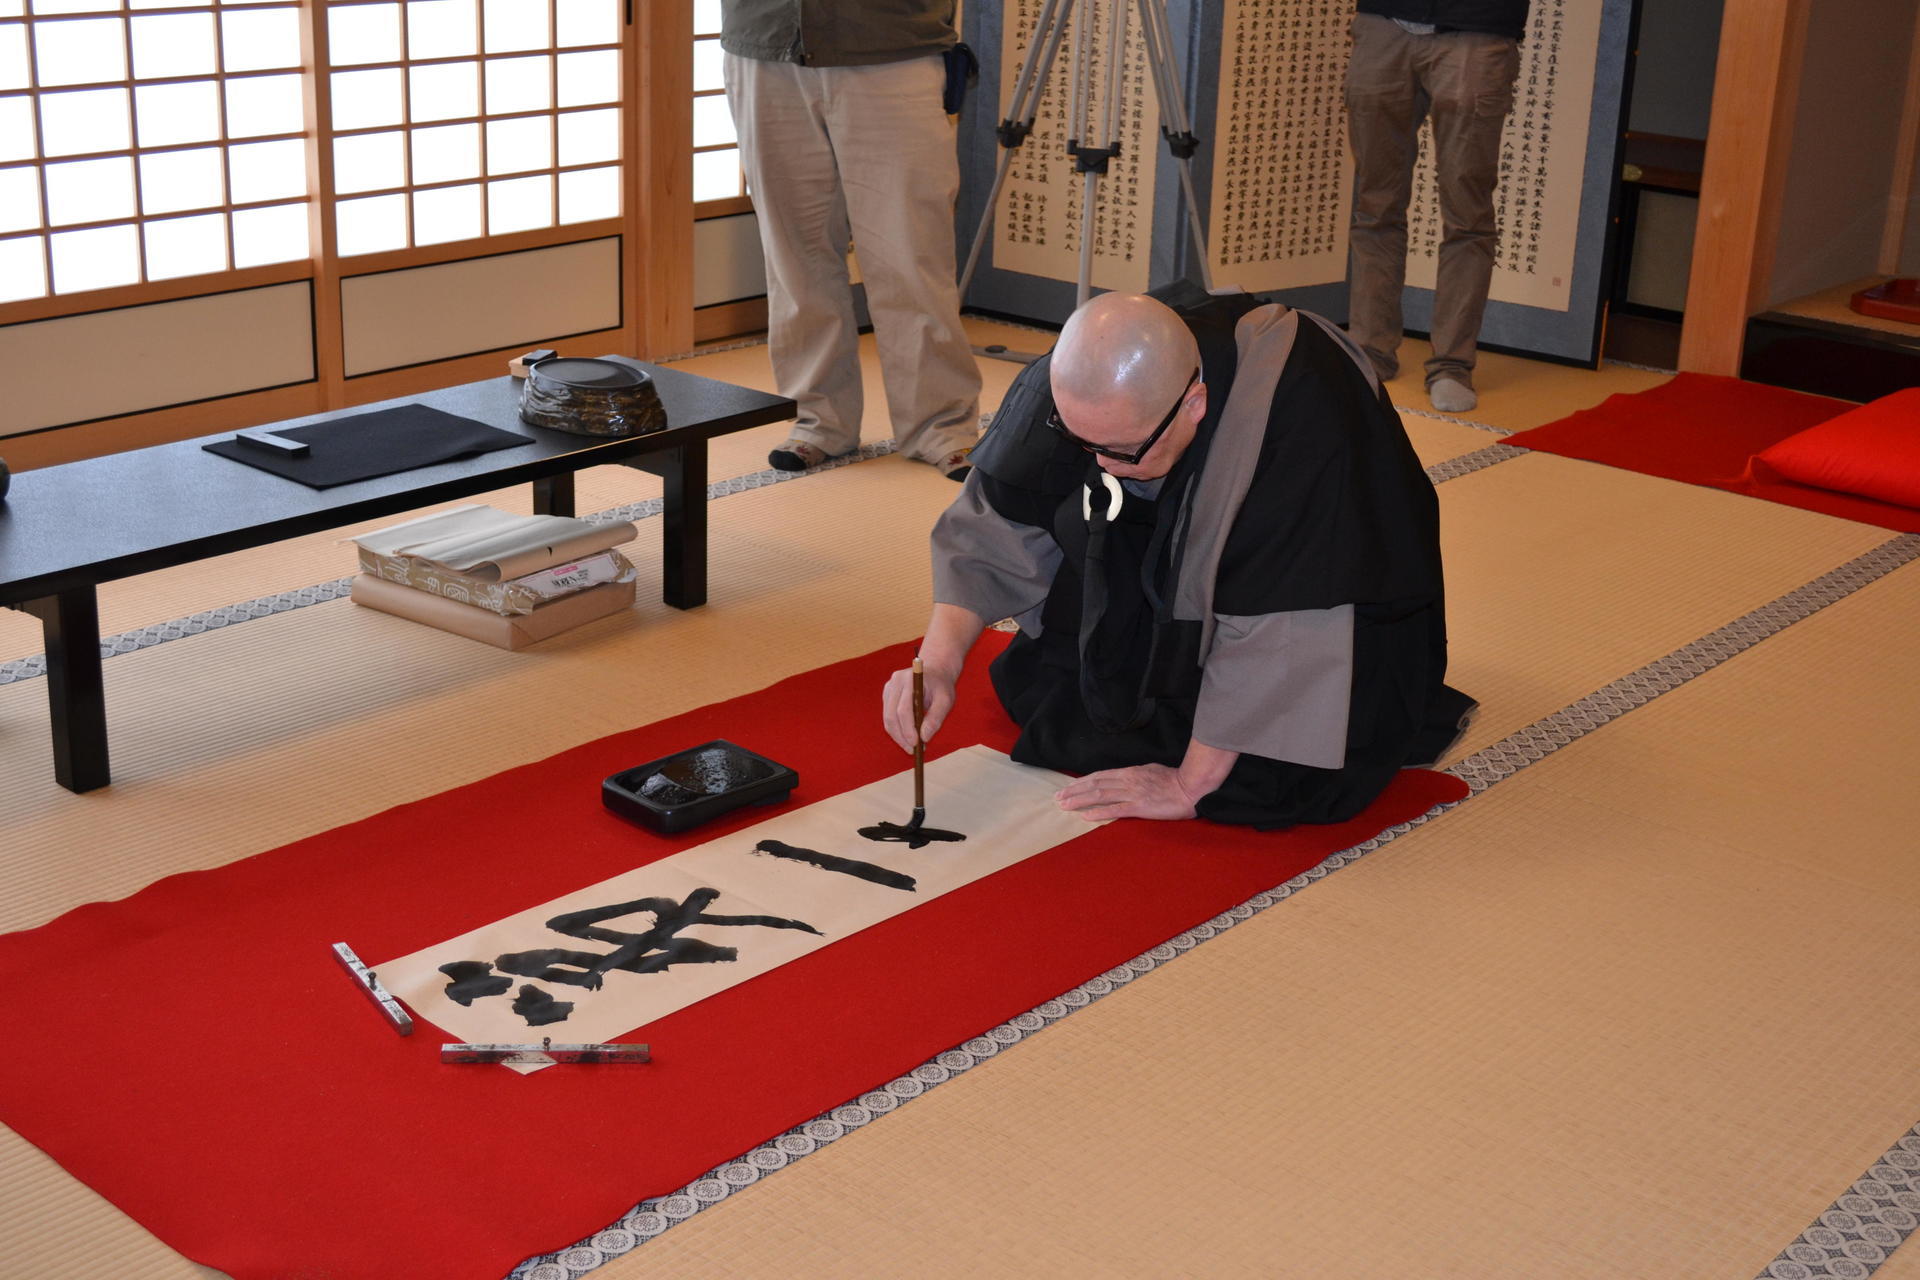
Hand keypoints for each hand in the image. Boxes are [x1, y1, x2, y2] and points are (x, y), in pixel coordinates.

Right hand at [881, 662, 956, 752]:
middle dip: (901, 736)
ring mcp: (889, 688)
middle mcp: (895, 682)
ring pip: (887, 718)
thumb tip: (925, 737)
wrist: (935, 671)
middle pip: (891, 715)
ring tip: (911, 747)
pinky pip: (888, 716)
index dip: (908, 729)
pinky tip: (907, 737)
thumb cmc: (941, 686)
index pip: (903, 709)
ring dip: (898, 736)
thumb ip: (936, 718)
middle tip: (912, 750)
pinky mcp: (887, 695)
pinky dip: (896, 729)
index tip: (916, 744)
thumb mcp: (946, 700)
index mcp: (910, 679)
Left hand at [1054, 763, 1200, 821]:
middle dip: (1074, 791)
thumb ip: (1135, 776)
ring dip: (1080, 800)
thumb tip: (1125, 779)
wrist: (1191, 787)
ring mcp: (1133, 793)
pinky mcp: (1140, 806)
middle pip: (1094, 784)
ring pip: (1100, 795)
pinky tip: (1086, 816)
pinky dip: (1099, 812)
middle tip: (1057, 798)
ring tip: (1065, 806)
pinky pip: (1115, 809)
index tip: (1067, 788)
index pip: (1099, 776)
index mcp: (1129, 772)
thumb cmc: (1174, 780)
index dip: (1081, 782)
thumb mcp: (1151, 771)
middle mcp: (1127, 780)